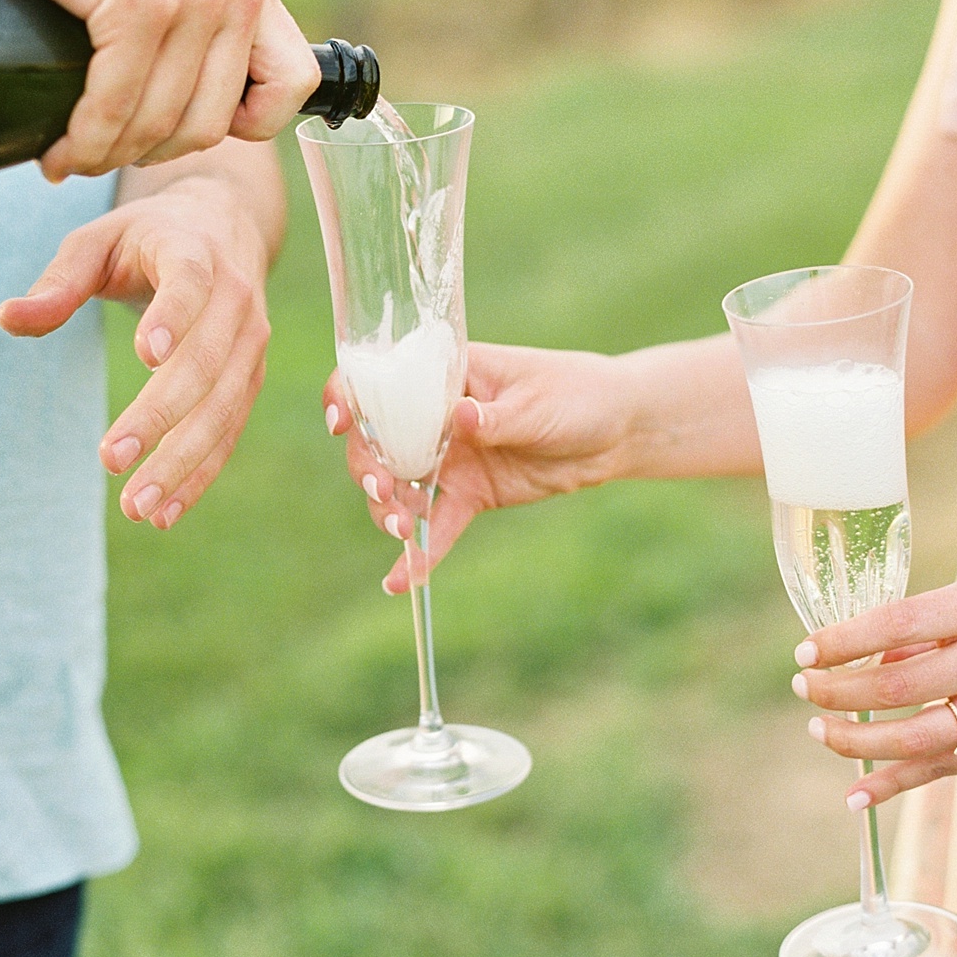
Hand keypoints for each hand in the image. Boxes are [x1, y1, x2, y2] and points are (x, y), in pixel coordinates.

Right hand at [0, 0, 318, 179]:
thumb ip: (204, 33)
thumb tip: (212, 124)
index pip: (292, 87)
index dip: (242, 125)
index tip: (180, 126)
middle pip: (209, 128)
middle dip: (148, 155)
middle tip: (100, 152)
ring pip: (160, 125)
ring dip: (106, 156)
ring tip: (70, 155)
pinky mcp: (139, 1)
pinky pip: (118, 105)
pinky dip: (84, 138)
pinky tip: (60, 146)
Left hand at [0, 174, 271, 526]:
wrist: (224, 225)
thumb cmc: (147, 237)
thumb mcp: (98, 242)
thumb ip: (59, 282)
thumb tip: (6, 318)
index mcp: (196, 253)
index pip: (190, 283)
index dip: (173, 316)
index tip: (147, 355)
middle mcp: (235, 298)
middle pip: (205, 363)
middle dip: (160, 416)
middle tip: (109, 459)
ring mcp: (250, 342)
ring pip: (222, 408)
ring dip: (182, 461)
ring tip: (138, 506)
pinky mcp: (251, 377)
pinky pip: (230, 431)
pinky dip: (201, 473)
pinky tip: (165, 512)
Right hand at [324, 342, 618, 593]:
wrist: (616, 429)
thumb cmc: (575, 393)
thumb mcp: (538, 401)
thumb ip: (496, 416)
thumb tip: (459, 417)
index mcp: (444, 375)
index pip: (379, 380)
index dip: (348, 396)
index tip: (341, 422)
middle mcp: (434, 416)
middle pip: (377, 442)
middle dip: (369, 468)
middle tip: (383, 491)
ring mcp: (449, 458)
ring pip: (400, 487)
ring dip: (390, 511)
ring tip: (402, 532)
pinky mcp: (470, 495)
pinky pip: (438, 526)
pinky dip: (421, 553)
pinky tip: (402, 581)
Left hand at [791, 579, 956, 808]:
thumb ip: (920, 631)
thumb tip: (859, 663)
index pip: (897, 624)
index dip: (843, 641)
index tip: (805, 653)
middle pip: (901, 687)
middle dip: (839, 692)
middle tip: (805, 689)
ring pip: (919, 737)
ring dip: (858, 740)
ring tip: (819, 731)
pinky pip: (946, 769)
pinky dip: (895, 784)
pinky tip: (856, 794)